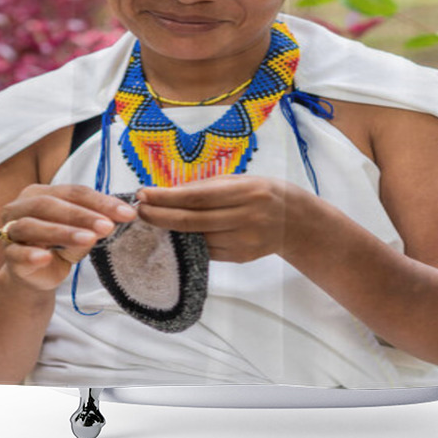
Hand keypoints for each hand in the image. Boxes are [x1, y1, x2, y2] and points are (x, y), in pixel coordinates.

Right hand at [0, 184, 136, 291]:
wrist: (37, 275)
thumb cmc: (61, 245)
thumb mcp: (83, 230)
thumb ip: (97, 221)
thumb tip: (125, 214)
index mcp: (42, 193)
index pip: (75, 192)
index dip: (102, 202)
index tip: (128, 213)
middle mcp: (22, 206)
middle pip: (52, 205)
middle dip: (83, 215)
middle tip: (108, 226)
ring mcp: (11, 230)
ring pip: (33, 226)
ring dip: (63, 232)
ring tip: (88, 239)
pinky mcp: (8, 255)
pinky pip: (16, 253)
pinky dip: (30, 254)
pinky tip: (45, 258)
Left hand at [135, 176, 314, 262]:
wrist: (299, 222)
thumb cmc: (268, 193)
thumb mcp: (244, 180)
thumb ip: (210, 187)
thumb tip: (170, 191)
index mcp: (247, 192)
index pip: (197, 197)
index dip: (167, 197)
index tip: (144, 194)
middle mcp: (246, 217)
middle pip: (192, 221)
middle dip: (160, 216)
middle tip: (139, 211)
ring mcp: (243, 241)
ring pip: (196, 239)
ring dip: (170, 231)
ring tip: (151, 221)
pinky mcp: (240, 257)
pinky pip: (206, 251)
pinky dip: (187, 243)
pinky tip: (174, 235)